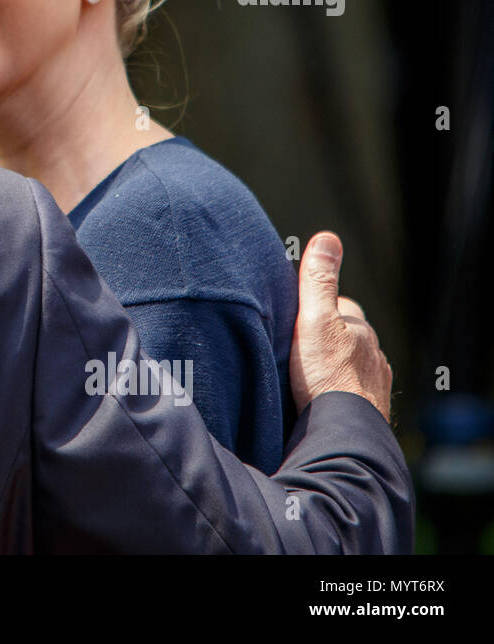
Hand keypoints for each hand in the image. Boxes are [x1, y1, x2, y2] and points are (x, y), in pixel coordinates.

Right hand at [290, 231, 392, 421]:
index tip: (295, 311)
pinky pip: (352, 391)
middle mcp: (372, 353)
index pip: (338, 304)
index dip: (315, 305)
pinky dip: (338, 389)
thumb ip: (318, 281)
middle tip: (295, 343)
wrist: (344, 431)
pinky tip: (320, 397)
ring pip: (351, 364)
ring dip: (333, 365)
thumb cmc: (327, 377)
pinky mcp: (368, 409)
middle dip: (326, 336)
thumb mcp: (315, 320)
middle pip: (346, 335)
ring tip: (304, 373)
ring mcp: (374, 383)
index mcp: (359, 328)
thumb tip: (328, 238)